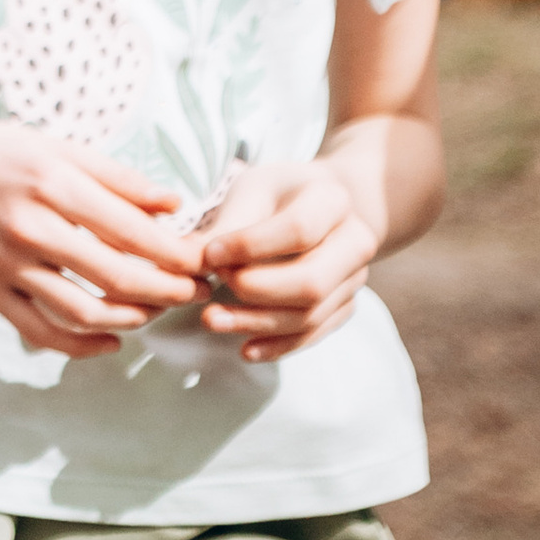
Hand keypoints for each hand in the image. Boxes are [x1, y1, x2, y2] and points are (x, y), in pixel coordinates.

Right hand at [0, 120, 201, 358]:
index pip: (132, 230)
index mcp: (51, 182)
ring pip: (84, 312)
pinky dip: (84, 347)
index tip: (205, 263)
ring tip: (156, 311)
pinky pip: (44, 333)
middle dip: (167, 291)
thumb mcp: (54, 146)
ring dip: (132, 319)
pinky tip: (113, 340)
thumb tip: (174, 204)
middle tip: (194, 293)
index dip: (177, 254)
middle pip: (116, 277)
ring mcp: (7, 264)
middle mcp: (30, 226)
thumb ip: (115, 177)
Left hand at [193, 159, 379, 361]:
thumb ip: (225, 225)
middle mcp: (354, 243)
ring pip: (310, 315)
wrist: (317, 207)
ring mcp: (354, 281)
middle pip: (311, 282)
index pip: (297, 231)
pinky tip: (245, 348)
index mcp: (332, 200)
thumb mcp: (251, 191)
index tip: (210, 254)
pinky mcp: (344, 308)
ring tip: (212, 320)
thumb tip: (184, 259)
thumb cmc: (278, 194)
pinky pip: (313, 335)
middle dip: (257, 291)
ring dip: (258, 324)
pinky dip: (278, 346)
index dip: (251, 247)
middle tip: (215, 285)